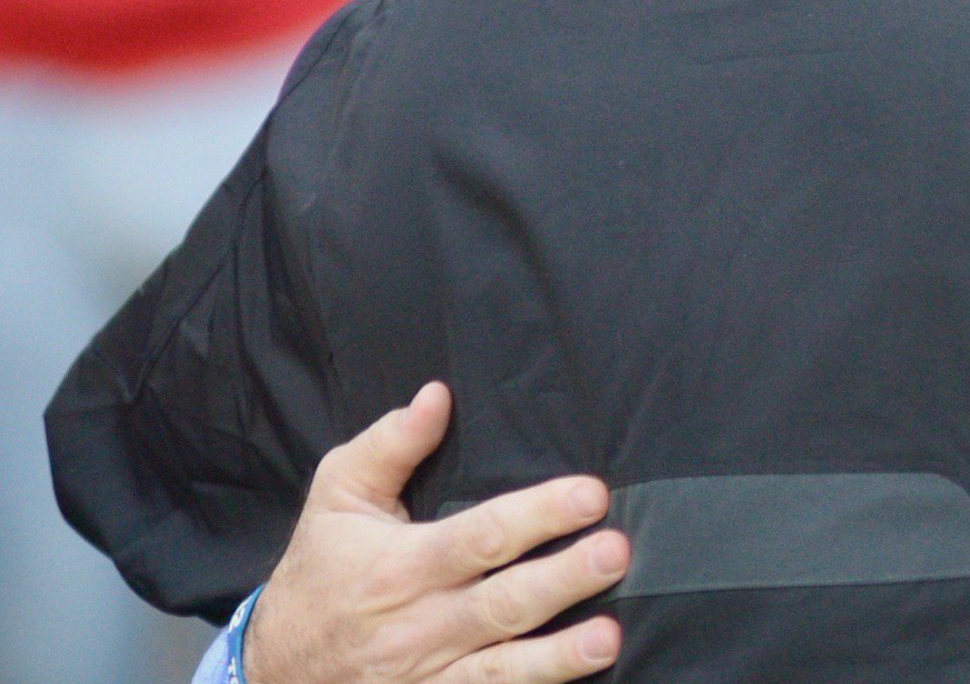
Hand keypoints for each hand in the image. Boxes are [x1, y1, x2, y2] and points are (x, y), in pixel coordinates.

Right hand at [244, 383, 629, 683]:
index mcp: (401, 566)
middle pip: (502, 604)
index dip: (539, 515)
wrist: (272, 667)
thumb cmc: (318, 569)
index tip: (591, 494)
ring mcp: (426, 679)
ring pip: (501, 670)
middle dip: (563, 579)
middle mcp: (418, 627)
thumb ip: (390, 444)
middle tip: (616, 552)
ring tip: (610, 636)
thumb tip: (438, 396)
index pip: (481, 537)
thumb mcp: (337, 494)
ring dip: (559, 657)